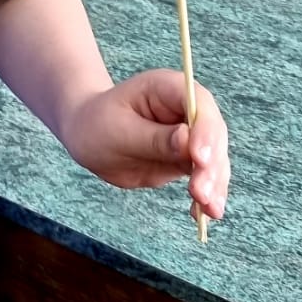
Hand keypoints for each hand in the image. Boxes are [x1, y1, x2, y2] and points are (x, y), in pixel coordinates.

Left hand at [63, 70, 229, 221]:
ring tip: (209, 210)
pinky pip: (205, 177)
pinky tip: (205, 213)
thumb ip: (153, 138)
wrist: (86, 136)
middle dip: (211, 164)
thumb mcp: (118, 130)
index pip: (198, 104)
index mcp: (168, 88)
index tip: (198, 157)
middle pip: (212, 134)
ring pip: (215, 159)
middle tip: (201, 192)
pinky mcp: (188, 159)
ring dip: (214, 184)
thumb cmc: (97, 124)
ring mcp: (191, 135)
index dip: (204, 130)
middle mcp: (186, 109)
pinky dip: (208, 195)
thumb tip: (188, 142)